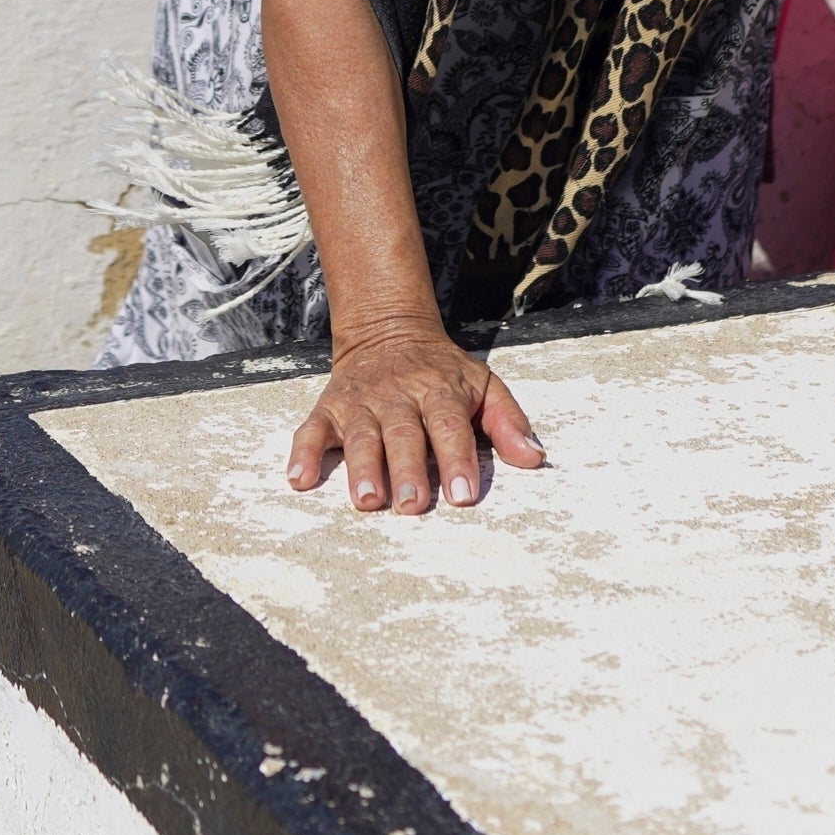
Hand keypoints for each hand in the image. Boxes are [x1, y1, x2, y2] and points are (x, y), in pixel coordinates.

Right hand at [287, 320, 546, 513]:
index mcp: (439, 391)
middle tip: (412, 505)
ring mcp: (361, 402)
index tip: (462, 495)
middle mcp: (399, 395)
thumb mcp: (483, 385)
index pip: (450, 425)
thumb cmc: (442, 372)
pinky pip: (312, 429)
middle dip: (408, 469)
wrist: (387, 329)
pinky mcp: (330, 407)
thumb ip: (508, 421)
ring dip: (361, 468)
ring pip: (361, 435)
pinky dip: (304, 453)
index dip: (457, 459)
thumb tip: (535, 458)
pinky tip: (299, 479)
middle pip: (404, 433)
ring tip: (367, 500)